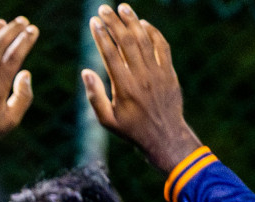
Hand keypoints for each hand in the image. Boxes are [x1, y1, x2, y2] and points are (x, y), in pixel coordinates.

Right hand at [81, 4, 202, 172]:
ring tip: (122, 8)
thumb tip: (86, 71)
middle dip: (114, 22)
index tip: (93, 22)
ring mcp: (157, 72)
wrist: (165, 136)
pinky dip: (153, 32)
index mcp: (124, 87)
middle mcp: (141, 76)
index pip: (111, 54)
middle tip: (103, 9)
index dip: (101, 35)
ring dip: (132, 22)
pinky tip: (143, 24)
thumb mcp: (107, 121)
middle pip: (127, 41)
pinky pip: (162, 46)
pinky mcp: (169, 72)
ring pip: (145, 39)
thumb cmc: (131, 130)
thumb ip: (95, 96)